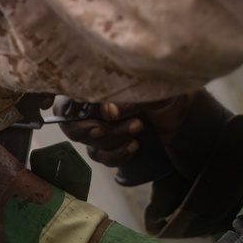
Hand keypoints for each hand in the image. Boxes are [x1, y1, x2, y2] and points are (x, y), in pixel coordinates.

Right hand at [55, 94, 195, 169]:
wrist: (181, 111)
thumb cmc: (164, 90)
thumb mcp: (150, 90)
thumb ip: (128, 98)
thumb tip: (106, 111)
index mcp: (94, 86)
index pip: (66, 96)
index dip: (62, 107)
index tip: (72, 113)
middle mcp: (90, 107)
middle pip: (70, 124)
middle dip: (85, 130)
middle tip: (103, 129)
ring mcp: (98, 127)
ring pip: (88, 143)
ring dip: (111, 140)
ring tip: (138, 127)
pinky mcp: (109, 145)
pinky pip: (102, 157)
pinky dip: (117, 155)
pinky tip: (134, 146)